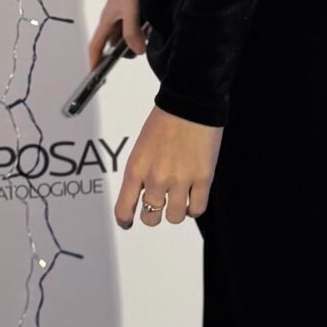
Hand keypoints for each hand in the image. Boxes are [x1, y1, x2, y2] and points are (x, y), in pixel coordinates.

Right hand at [89, 0, 146, 64]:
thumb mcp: (131, 10)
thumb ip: (132, 31)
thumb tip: (138, 51)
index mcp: (106, 21)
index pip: (96, 45)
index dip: (94, 60)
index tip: (96, 74)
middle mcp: (112, 20)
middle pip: (112, 44)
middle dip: (122, 52)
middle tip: (137, 50)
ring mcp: (122, 16)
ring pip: (125, 37)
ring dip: (135, 41)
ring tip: (147, 36)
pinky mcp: (132, 12)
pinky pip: (134, 28)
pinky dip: (142, 33)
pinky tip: (150, 29)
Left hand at [115, 106, 222, 231]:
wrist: (190, 103)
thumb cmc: (165, 121)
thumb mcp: (141, 147)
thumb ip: (140, 172)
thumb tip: (142, 194)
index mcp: (136, 169)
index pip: (124, 208)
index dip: (125, 219)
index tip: (128, 222)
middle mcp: (156, 178)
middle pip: (150, 218)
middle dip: (154, 214)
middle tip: (160, 204)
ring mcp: (180, 180)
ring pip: (175, 217)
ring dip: (176, 211)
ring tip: (179, 198)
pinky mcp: (203, 179)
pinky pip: (197, 209)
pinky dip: (194, 208)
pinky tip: (193, 197)